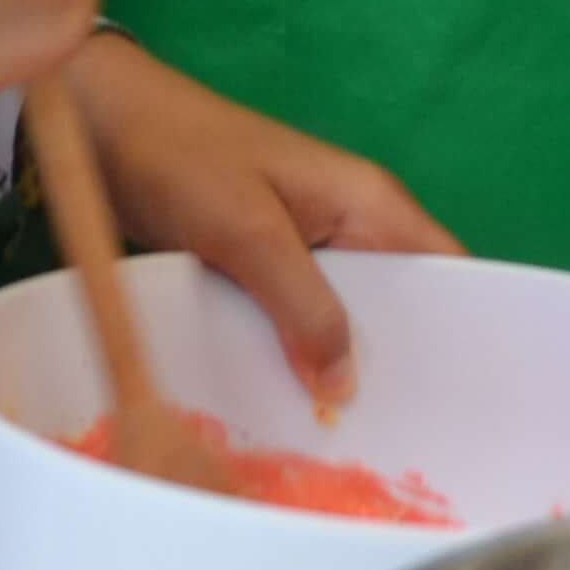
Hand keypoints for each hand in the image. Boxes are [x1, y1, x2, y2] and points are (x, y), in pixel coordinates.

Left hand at [70, 39, 460, 412]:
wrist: (104, 125)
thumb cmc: (181, 157)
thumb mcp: (247, 231)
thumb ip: (302, 304)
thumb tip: (345, 386)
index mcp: (369, 202)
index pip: (447, 271)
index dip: (464, 332)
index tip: (462, 405)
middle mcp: (351, 225)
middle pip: (399, 307)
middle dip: (397, 368)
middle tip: (398, 444)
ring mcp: (307, 247)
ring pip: (345, 320)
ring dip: (340, 368)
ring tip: (342, 440)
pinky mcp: (266, 266)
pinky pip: (299, 321)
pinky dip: (297, 358)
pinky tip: (288, 408)